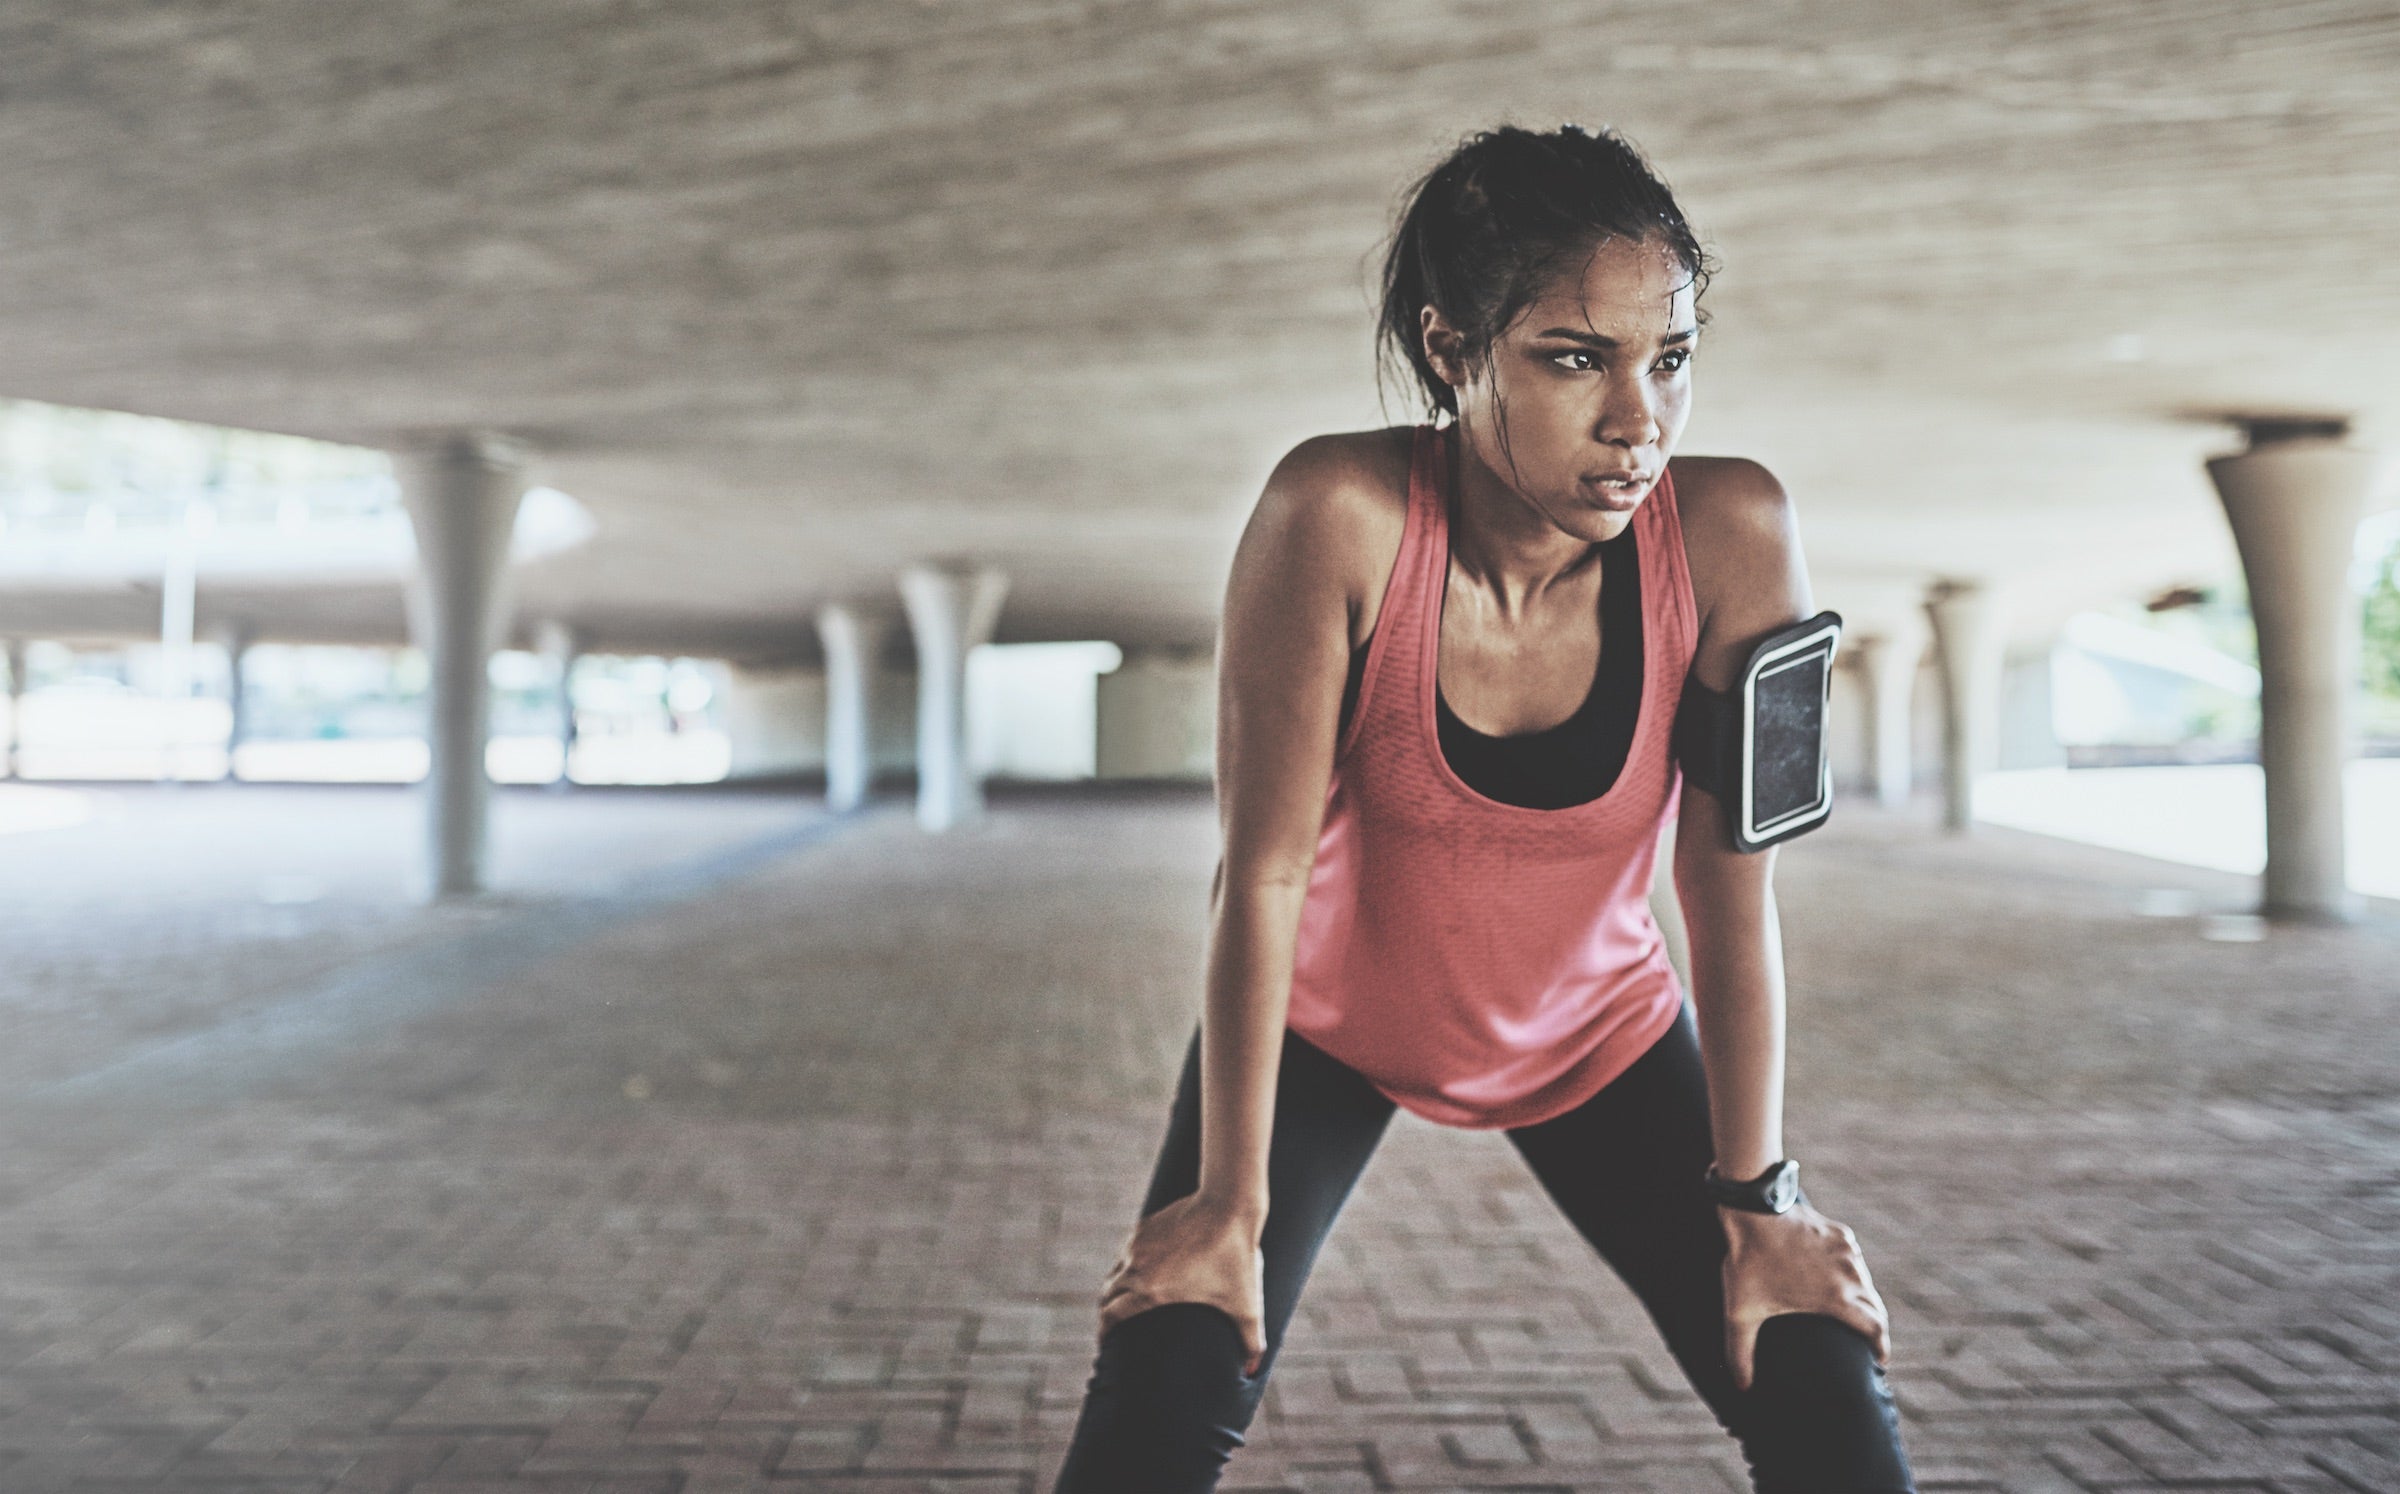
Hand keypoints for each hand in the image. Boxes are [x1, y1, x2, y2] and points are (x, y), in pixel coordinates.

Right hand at [1097, 1193, 1268, 1373]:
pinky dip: (1128, 1266)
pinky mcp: (1143, 1228)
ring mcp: (1137, 1245)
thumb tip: (1253, 1372)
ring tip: (1126, 1300)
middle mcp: (1136, 1268)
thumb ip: (1250, 1342)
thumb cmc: (1236, 1258)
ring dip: (1116, 1288)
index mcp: (1151, 1292)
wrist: (1228, 1206)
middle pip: (1107, 1295)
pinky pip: (1127, 1252)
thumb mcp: (1245, 1305)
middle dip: (1107, 1313)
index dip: (1104, 1333)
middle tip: (1114, 1326)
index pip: (1111, 1316)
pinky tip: (1142, 1271)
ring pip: (1115, 1272)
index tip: (1105, 1343)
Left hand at [1719, 1200, 1889, 1391]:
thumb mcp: (1740, 1312)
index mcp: (1836, 1298)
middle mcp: (1851, 1274)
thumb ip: (1740, 1352)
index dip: (1881, 1347)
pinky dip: (1851, 1274)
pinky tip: (1838, 1280)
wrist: (1753, 1210)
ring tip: (1851, 1313)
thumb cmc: (1748, 1262)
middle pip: (1874, 1307)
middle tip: (1865, 1341)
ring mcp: (1848, 1251)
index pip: (1875, 1328)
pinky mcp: (1841, 1233)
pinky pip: (1853, 1259)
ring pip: (1865, 1283)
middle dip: (1873, 1327)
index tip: (1879, 1360)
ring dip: (1862, 1299)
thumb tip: (1741, 1387)